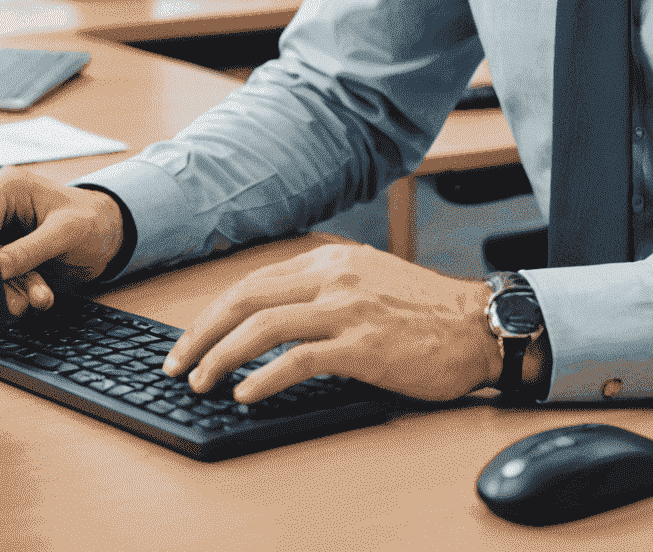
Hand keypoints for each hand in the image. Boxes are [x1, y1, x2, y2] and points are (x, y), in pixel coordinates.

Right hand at [0, 167, 124, 315]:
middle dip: (0, 280)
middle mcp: (0, 211)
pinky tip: (41, 294)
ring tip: (40, 296)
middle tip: (19, 300)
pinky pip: (1, 283)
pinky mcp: (8, 258)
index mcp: (9, 189)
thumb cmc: (93, 221)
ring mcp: (2, 237)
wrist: (109, 239)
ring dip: (12, 292)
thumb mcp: (65, 233)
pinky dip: (19, 294)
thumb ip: (27, 252)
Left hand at [162, 238, 501, 403]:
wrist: (477, 326)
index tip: (191, 339)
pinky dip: (263, 377)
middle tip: (175, 364)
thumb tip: (273, 315)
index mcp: (333, 259)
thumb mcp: (370, 280)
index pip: (255, 281)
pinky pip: (298, 359)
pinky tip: (245, 394)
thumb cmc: (426, 311)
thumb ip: (327, 287)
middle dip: (201, 333)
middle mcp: (335, 276)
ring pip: (264, 326)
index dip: (214, 312)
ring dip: (221, 357)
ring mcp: (348, 309)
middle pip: (247, 298)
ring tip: (201, 382)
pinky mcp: (363, 345)